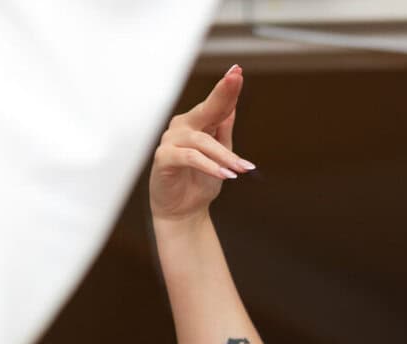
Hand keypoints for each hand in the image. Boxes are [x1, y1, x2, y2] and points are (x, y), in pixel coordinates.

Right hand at [150, 66, 254, 223]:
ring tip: (242, 170)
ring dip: (225, 156)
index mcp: (197, 123)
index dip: (227, 88)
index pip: (215, 104)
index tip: (238, 71)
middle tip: (235, 80)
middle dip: (221, 94)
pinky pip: (190, 157)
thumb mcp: (220, 155)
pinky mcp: (164, 158)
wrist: (184, 210)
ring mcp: (171, 141)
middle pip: (205, 109)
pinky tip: (226, 175)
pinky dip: (210, 166)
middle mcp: (183, 127)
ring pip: (202, 141)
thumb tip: (232, 105)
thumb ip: (223, 130)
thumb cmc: (200, 182)